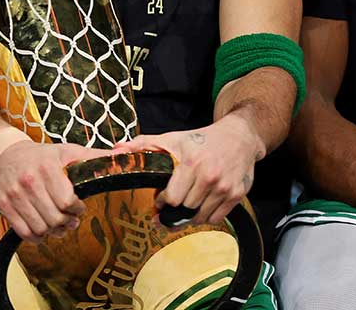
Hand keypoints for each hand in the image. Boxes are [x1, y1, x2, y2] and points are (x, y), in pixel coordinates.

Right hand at [0, 139, 93, 241]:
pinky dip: (36, 237)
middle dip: (66, 223)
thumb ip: (95, 156)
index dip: (76, 209)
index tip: (78, 207)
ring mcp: (14, 194)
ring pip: (40, 228)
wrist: (6, 154)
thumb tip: (124, 155)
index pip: (67, 201)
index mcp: (48, 167)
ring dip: (52, 231)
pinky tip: (42, 228)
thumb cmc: (43, 156)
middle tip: (70, 220)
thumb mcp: (69, 152)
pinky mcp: (3, 204)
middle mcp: (29, 181)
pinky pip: (23, 232)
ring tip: (57, 224)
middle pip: (54, 218)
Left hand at [112, 115, 263, 225]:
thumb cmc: (201, 139)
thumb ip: (142, 144)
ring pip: (199, 217)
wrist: (239, 137)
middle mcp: (209, 177)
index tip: (160, 199)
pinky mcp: (237, 196)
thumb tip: (116, 150)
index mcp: (191, 163)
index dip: (162, 201)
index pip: (171, 198)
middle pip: (184, 209)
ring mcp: (224, 188)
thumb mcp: (172, 138)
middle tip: (170, 205)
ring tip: (186, 204)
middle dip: (174, 209)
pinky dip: (206, 216)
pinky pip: (215, 218)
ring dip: (189, 215)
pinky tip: (201, 204)